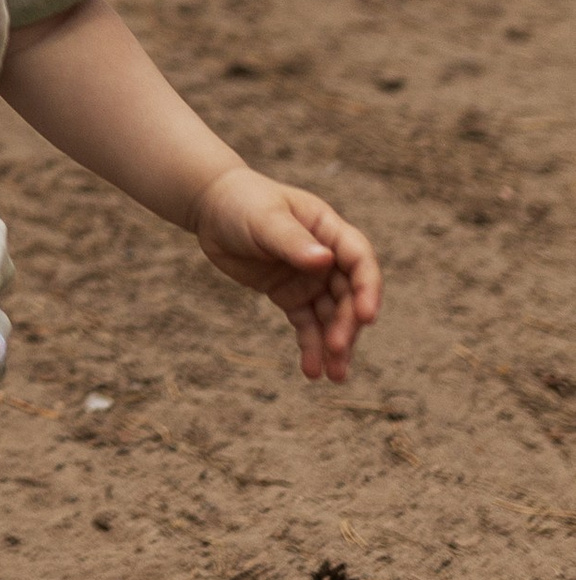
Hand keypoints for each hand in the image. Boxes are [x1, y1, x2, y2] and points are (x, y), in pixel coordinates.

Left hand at [191, 161, 382, 381]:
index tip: (367, 316)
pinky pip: (306, 324)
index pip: (359, 260)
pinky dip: (311, 347)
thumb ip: (292, 240)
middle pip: (348, 295)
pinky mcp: (291, 295)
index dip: (368, 288)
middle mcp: (326, 257)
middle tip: (337, 350)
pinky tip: (312, 371)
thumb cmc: (242, 203)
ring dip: (335, 345)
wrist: (212, 209)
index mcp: (328, 229)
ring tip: (333, 376)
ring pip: (331, 316)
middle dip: (346, 324)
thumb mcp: (265, 219)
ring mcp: (310, 278)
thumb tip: (325, 260)